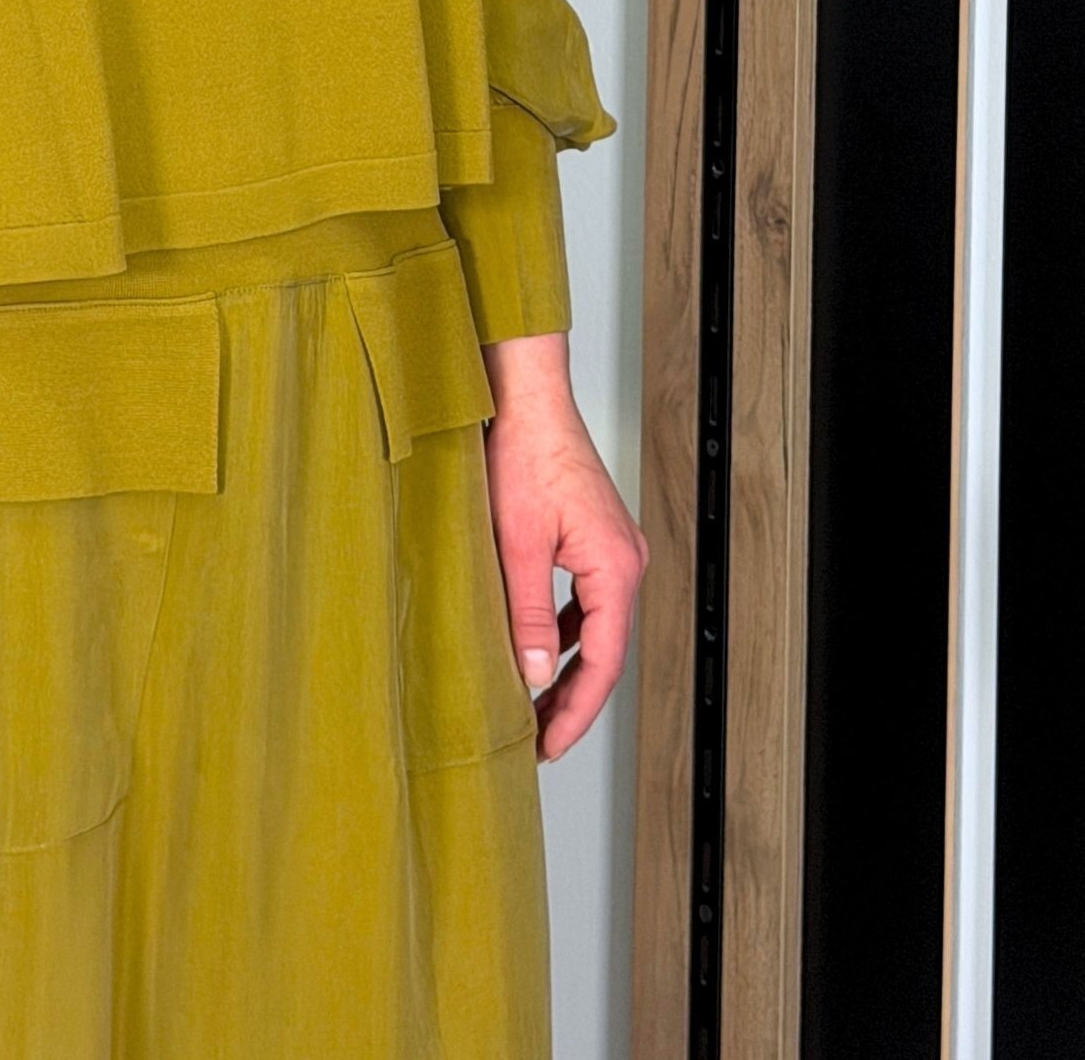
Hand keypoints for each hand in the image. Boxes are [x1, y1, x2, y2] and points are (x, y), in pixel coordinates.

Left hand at [480, 333, 647, 761]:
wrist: (526, 396)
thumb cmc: (523, 455)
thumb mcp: (516, 544)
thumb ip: (525, 614)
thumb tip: (534, 677)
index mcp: (616, 567)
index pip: (604, 662)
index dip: (576, 711)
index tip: (549, 747)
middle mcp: (627, 560)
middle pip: (605, 650)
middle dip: (573, 699)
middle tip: (539, 741)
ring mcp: (614, 548)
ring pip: (596, 627)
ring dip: (568, 667)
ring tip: (534, 706)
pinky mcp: (594, 536)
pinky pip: (586, 600)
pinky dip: (564, 630)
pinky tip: (537, 648)